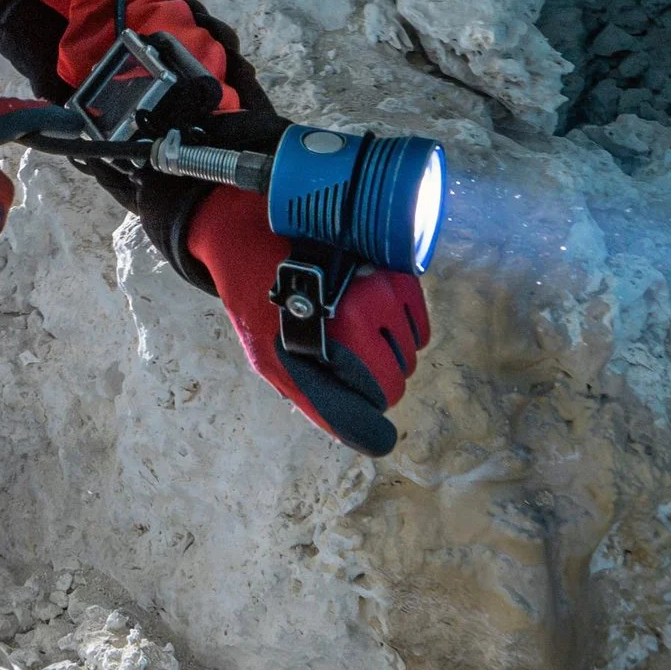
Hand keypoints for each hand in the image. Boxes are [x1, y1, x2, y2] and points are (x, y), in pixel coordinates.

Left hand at [181, 185, 428, 456]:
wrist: (252, 231)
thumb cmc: (256, 298)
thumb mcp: (269, 356)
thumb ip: (312, 398)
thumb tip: (362, 437)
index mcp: (336, 333)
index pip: (379, 398)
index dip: (366, 414)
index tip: (358, 412)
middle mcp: (369, 307)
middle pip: (397, 378)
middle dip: (374, 381)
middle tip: (340, 361)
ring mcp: (387, 283)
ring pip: (411, 352)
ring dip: (389, 354)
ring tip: (350, 334)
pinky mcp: (398, 269)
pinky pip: (419, 325)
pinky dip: (402, 332)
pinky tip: (372, 322)